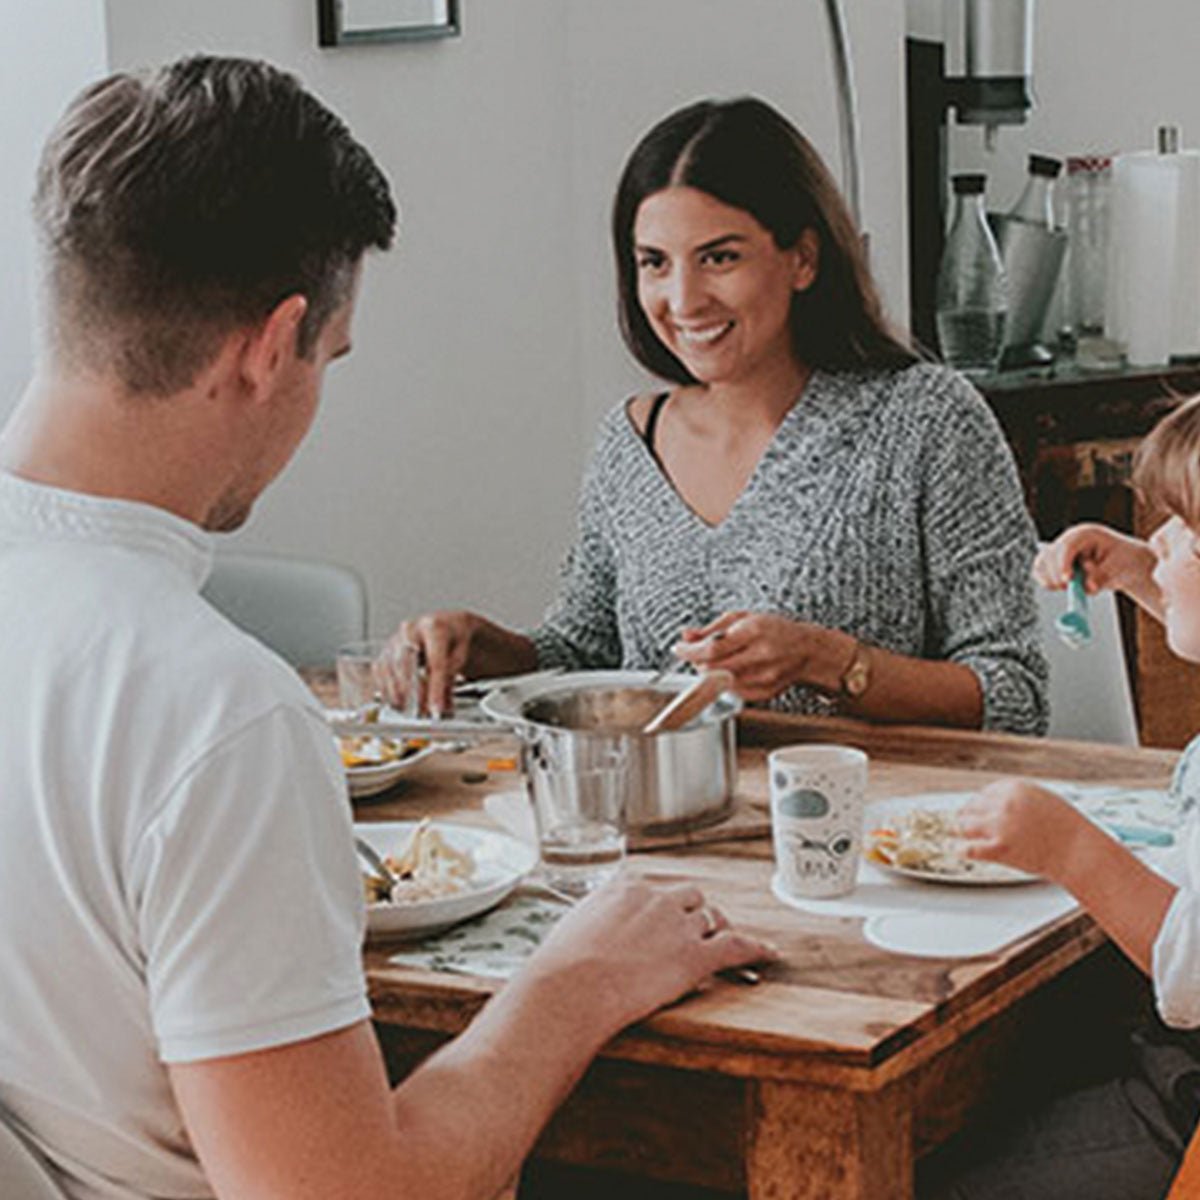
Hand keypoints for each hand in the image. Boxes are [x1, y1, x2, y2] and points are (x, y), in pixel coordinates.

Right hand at [385, 611, 482, 716]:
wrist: (446, 627)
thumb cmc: (455, 640)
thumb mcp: (461, 658)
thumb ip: (449, 681)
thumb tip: (441, 709)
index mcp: (434, 627)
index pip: (434, 661)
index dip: (435, 688)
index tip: (437, 708)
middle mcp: (410, 630)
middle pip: (407, 663)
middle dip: (412, 692)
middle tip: (421, 713)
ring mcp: (395, 640)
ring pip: (389, 668)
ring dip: (397, 694)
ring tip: (409, 712)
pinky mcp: (385, 651)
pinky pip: (380, 672)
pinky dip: (386, 690)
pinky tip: (397, 703)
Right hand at [527, 876, 775, 1032]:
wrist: (573, 987)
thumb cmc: (562, 968)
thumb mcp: (571, 929)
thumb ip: (591, 924)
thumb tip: (588, 935)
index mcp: (625, 888)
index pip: (654, 889)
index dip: (662, 907)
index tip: (659, 920)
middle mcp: (656, 899)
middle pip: (690, 896)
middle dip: (694, 913)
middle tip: (694, 932)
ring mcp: (679, 926)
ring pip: (713, 918)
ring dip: (717, 930)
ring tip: (721, 943)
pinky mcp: (696, 957)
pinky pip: (737, 947)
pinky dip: (756, 948)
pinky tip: (768, 953)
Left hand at [672, 611, 837, 701]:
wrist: (807, 650)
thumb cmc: (775, 630)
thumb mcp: (743, 618)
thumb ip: (712, 629)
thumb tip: (686, 636)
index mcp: (754, 631)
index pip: (713, 649)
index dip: (690, 652)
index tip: (679, 649)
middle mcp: (760, 656)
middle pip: (713, 669)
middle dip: (698, 663)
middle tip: (696, 655)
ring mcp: (763, 677)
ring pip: (720, 682)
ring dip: (710, 674)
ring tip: (718, 661)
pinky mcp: (763, 693)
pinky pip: (732, 692)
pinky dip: (724, 683)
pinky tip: (732, 671)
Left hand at [956, 780, 1093, 880]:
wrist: (1079, 850)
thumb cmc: (1066, 827)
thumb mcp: (1040, 798)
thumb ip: (1015, 798)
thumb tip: (993, 802)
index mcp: (1013, 788)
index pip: (982, 794)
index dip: (977, 806)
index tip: (973, 812)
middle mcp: (1004, 804)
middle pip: (970, 808)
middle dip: (968, 818)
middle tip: (963, 825)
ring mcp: (1000, 825)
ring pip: (964, 826)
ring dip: (961, 832)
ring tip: (960, 836)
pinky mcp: (1000, 848)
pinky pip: (970, 848)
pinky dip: (961, 850)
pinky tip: (959, 850)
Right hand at [1033, 523, 1155, 599]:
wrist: (1125, 563)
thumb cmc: (1124, 560)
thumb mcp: (1119, 567)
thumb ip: (1103, 576)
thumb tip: (1088, 586)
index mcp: (1085, 534)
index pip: (1067, 546)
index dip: (1063, 563)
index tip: (1067, 580)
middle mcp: (1069, 540)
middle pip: (1050, 555)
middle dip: (1055, 574)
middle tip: (1068, 588)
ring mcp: (1060, 551)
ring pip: (1042, 564)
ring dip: (1050, 579)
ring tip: (1068, 588)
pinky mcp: (1055, 563)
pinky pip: (1041, 572)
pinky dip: (1047, 581)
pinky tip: (1059, 587)